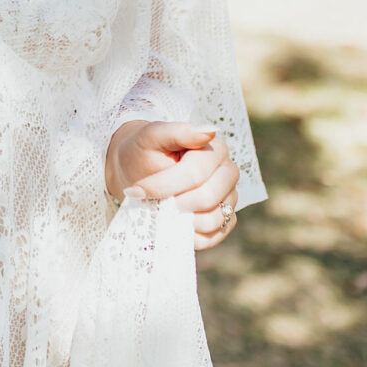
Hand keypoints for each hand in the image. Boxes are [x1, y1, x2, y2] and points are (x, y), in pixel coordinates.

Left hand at [104, 116, 239, 248]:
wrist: (138, 170)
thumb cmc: (144, 151)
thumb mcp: (151, 137)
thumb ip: (178, 132)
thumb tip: (209, 131)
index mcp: (214, 149)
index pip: (195, 174)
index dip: (163, 186)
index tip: (137, 190)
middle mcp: (228, 173)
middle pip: (206, 198)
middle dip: (173, 203)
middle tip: (152, 200)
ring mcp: (229, 197)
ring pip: (213, 219)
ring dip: (181, 220)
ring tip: (163, 209)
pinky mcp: (225, 218)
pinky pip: (215, 235)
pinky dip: (191, 235)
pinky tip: (174, 222)